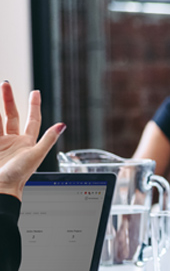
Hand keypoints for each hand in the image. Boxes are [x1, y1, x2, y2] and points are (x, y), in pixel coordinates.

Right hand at [0, 82, 65, 199]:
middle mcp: (14, 141)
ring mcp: (1, 143)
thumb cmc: (19, 175)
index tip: (35, 92)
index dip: (34, 105)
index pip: (32, 119)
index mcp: (28, 142)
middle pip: (11, 115)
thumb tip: (62, 124)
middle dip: (7, 99)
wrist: (0, 188)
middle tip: (4, 83)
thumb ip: (48, 139)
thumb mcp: (36, 155)